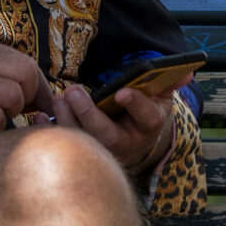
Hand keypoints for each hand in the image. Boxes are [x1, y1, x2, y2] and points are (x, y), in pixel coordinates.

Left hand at [50, 80, 177, 177]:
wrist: (135, 141)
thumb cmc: (144, 111)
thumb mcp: (160, 96)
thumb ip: (169, 81)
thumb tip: (187, 71)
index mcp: (149, 124)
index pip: (147, 116)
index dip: (135, 104)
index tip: (121, 91)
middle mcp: (127, 143)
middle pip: (108, 135)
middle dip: (89, 114)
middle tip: (72, 91)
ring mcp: (104, 153)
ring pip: (85, 142)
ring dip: (68, 120)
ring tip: (58, 98)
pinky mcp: (84, 154)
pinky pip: (65, 147)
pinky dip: (49, 132)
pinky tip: (38, 117)